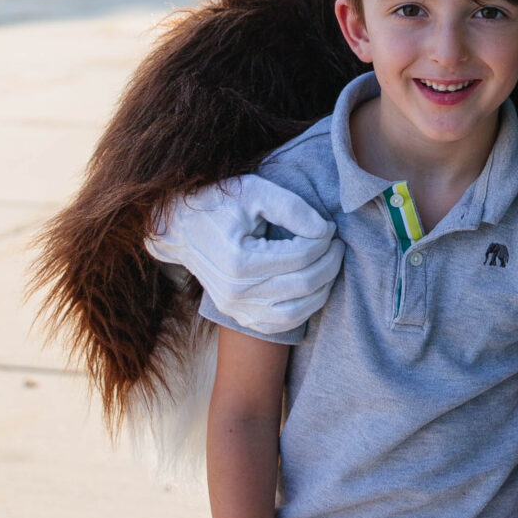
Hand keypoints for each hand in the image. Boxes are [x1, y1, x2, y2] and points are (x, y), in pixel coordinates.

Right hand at [146, 176, 342, 338]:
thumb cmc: (218, 203)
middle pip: (304, 285)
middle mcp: (236, 291)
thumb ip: (292, 208)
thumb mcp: (254, 192)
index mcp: (240, 260)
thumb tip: (325, 230)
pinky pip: (279, 325)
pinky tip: (312, 289)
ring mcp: (236, 308)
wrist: (180, 226)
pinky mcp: (238, 315)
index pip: (301, 257)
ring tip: (330, 266)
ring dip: (322, 290)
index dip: (324, 241)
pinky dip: (302, 311)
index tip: (330, 227)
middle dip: (330, 263)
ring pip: (296, 313)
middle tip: (337, 245)